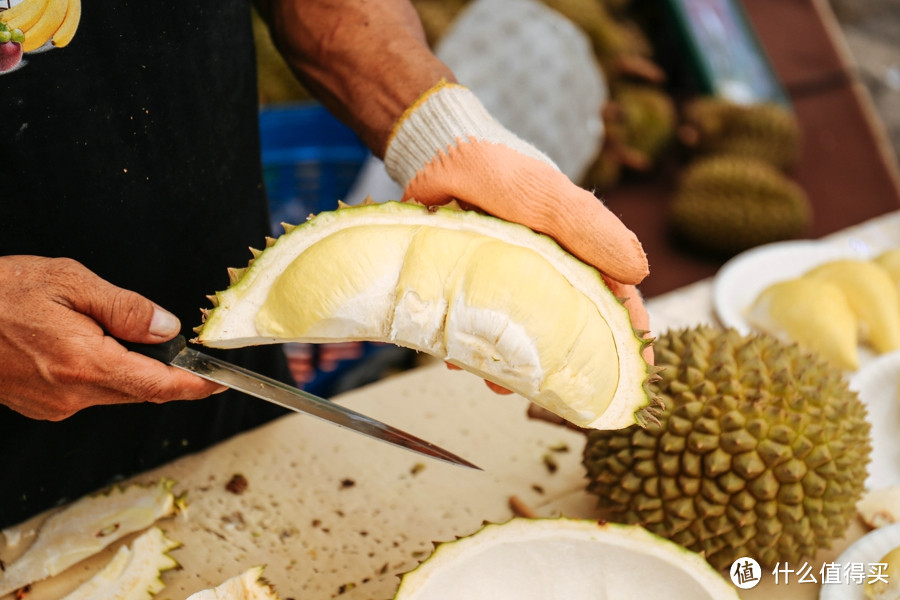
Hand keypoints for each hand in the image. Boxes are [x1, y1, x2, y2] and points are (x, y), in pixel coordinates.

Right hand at [0, 256, 223, 419]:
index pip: (158, 386)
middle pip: (140, 391)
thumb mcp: (68, 282)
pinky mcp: (40, 406)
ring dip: (128, 368)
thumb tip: (166, 328)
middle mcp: (70, 396)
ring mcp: (52, 406)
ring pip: (114, 392)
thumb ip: (124, 308)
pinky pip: (87, 393)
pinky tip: (84, 343)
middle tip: (171, 342)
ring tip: (106, 329)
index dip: (196, 387)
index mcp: (84, 365)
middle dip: (163, 371)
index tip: (221, 383)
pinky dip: (101, 372)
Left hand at [384, 81, 652, 354]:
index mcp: (574, 249)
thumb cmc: (498, 169)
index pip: (611, 297)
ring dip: (510, 359)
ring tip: (497, 381)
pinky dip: (469, 342)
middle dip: (561, 360)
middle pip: (563, 324)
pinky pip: (474, 321)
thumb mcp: (548, 198)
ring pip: (516, 330)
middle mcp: (543, 266)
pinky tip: (458, 358)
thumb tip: (640, 271)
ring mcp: (503, 275)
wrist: (433, 152)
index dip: (626, 333)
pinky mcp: (469, 280)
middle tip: (553, 390)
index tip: (635, 371)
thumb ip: (590, 230)